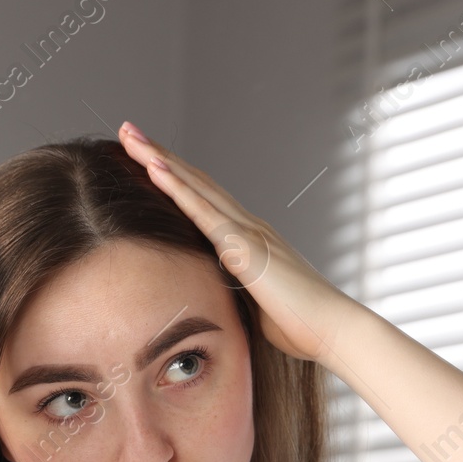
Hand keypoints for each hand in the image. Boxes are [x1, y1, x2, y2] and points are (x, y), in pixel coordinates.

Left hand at [116, 121, 356, 364]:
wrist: (334, 330)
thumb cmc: (302, 326)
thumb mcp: (259, 305)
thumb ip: (239, 292)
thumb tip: (223, 298)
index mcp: (251, 240)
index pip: (205, 200)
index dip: (175, 177)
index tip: (145, 158)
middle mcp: (248, 226)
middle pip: (196, 182)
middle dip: (159, 155)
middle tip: (128, 131)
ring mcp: (247, 232)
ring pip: (195, 186)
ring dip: (159, 159)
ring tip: (130, 136)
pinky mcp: (245, 247)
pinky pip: (203, 212)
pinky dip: (177, 188)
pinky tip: (154, 167)